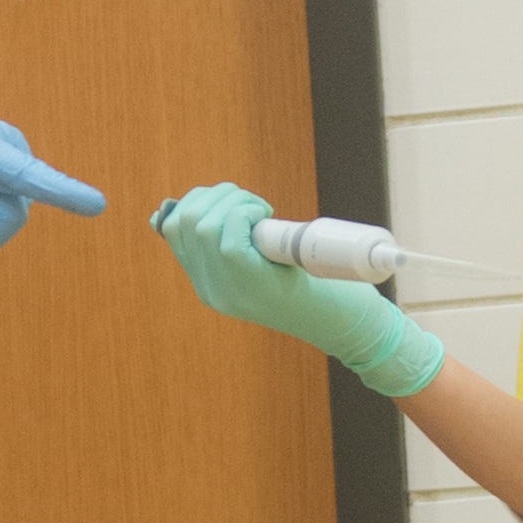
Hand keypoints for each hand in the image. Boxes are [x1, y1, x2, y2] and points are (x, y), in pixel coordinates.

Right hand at [154, 184, 443, 397]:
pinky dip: (244, 213)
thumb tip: (175, 206)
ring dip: (233, 201)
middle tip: (253, 204)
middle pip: (181, 222)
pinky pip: (225, 235)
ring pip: (200, 224)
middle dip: (213, 195)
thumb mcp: (268, 263)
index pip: (173, 230)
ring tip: (262, 211)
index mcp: (211, 284)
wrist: (349, 326)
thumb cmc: (319, 287)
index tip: (233, 201)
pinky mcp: (249, 281)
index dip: (196, 201)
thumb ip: (236, 241)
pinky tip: (267, 218)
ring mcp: (227, 289)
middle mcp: (211, 289)